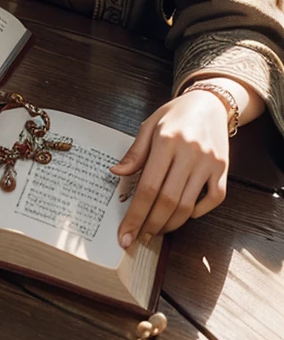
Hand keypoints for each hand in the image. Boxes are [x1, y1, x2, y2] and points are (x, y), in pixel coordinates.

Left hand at [111, 90, 230, 247]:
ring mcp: (209, 162)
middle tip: (139, 238)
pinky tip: (184, 215)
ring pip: (189, 205)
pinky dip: (198, 212)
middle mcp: (189, 152)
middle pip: (167, 201)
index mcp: (166, 141)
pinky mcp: (223, 169)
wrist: (209, 102)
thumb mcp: (150, 125)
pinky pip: (214, 199)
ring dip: (171, 224)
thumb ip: (135, 152)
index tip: (125, 234)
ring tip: (156, 230)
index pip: (148, 187)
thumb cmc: (175, 114)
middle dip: (150, 225)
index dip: (135, 215)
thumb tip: (116, 173)